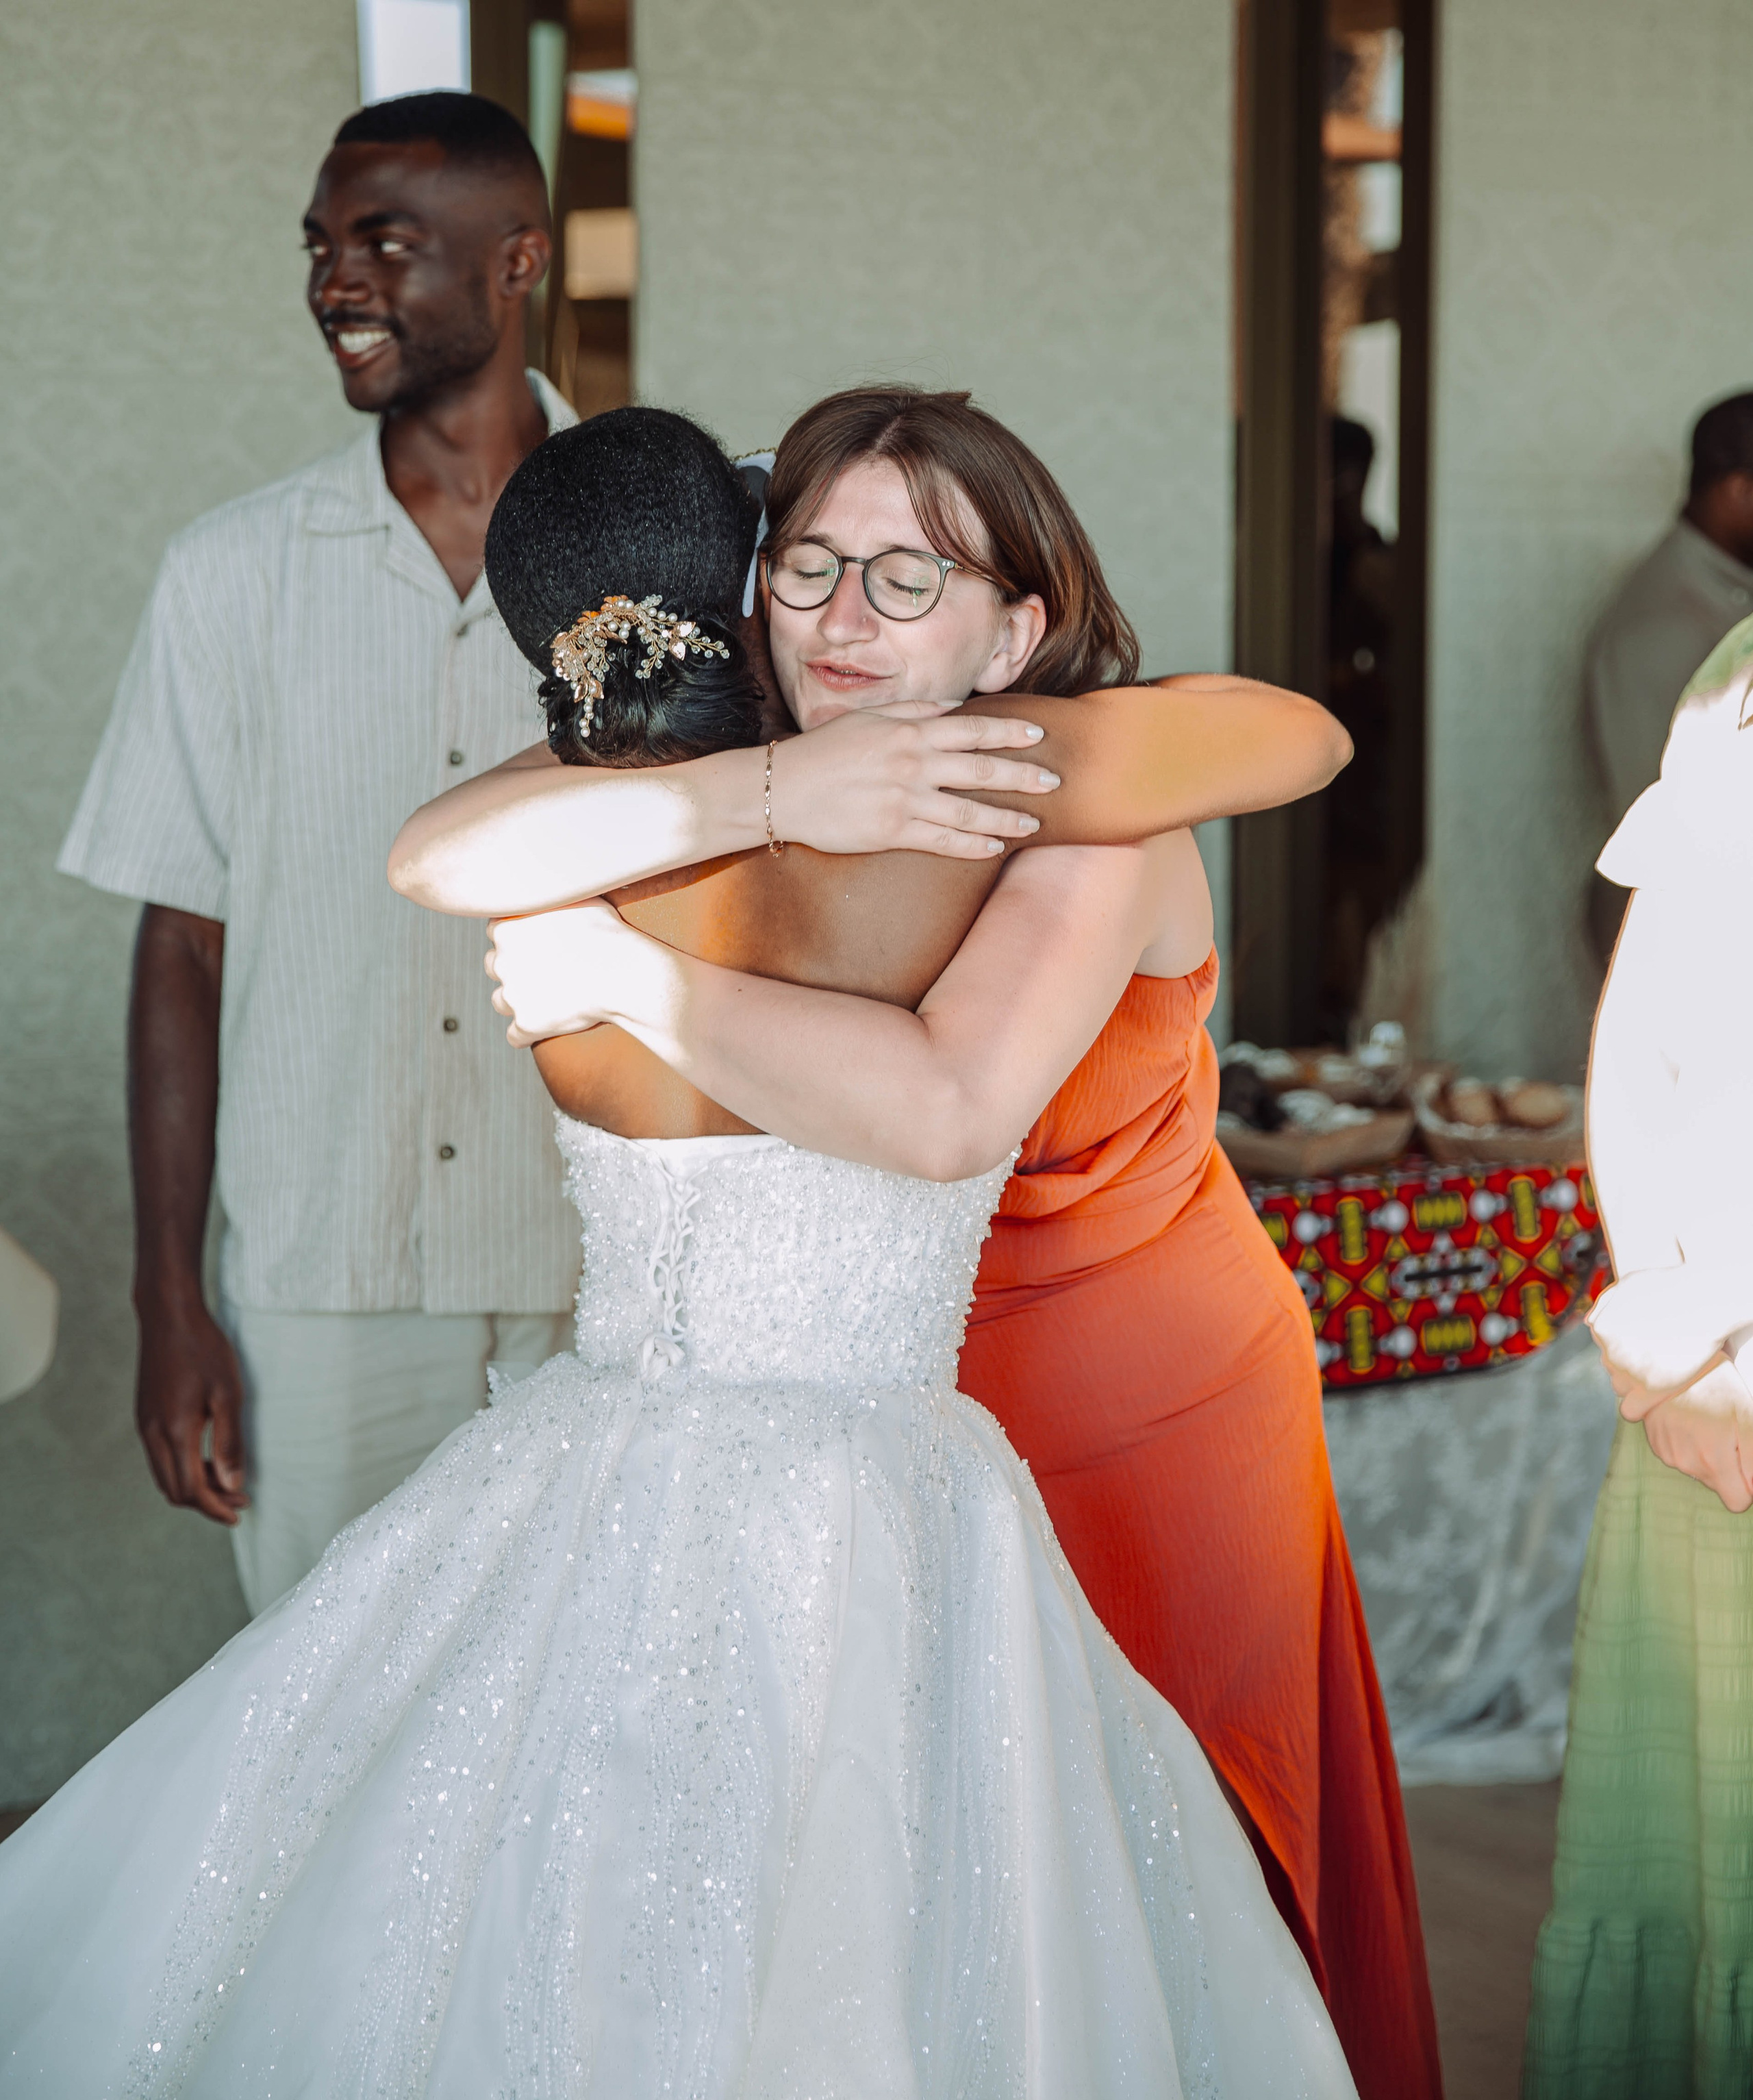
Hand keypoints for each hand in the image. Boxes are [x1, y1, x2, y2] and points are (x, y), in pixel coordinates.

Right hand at [135, 1293, 248, 1525]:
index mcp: (175, 1430)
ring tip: (227, 1481)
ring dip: (194, 1486)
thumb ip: (230, 1442)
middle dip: (207, 1502)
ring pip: (165, 1476)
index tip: (240, 1512)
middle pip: (174, 1490)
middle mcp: (153, 1433)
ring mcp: (145, 1424)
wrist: (168, 1314)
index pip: (191, 1490)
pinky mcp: (144, 1415)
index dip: (215, 1507)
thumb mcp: (229, 1393)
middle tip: (240, 1499)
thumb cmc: (205, 1348)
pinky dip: (182, 1468)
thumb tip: (233, 1484)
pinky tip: (207, 1459)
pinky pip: (160, 1458)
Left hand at [487, 900, 638, 1046]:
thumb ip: (551, 897)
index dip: (518, 939)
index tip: (538, 945)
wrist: (626, 975)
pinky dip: (529, 1032)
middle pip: (495, 966)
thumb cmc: (608, 935)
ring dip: (520, 1001)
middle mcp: (501, 959)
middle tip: (546, 972)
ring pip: (502, 1001)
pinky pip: (515, 1035)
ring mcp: (512, 993)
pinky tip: (547, 1026)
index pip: (496, 932)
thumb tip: (552, 888)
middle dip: (515, 970)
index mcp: (507, 926)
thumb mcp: (577, 900)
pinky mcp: (526, 1023)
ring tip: (549, 1000)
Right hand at [768, 705, 1058, 859]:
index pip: (972, 729)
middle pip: (980, 769)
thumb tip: (953, 707)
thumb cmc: (823, 751)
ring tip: (1032, 824)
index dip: (1009, 733)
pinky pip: (941, 841)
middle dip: (1021, 776)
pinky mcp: (891, 832)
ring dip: (1005, 818)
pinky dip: (971, 846)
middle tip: (1053, 782)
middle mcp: (912, 763)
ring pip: (968, 810)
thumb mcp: (867, 717)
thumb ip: (913, 712)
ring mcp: (903, 799)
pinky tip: (993, 849)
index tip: (1038, 736)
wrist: (782, 788)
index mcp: (909, 732)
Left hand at [1587, 1269, 1722, 1400]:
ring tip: (1664, 1369)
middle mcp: (1610, 1352)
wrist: (1705, 1300)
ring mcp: (1629, 1372)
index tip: (1647, 1344)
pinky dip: (1638, 1406)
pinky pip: (1630, 1409)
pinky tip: (1654, 1397)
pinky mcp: (1651, 1389)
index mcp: (1602, 1330)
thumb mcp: (1628, 1285)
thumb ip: (1605, 1304)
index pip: (1605, 1348)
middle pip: (1613, 1367)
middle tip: (1659, 1355)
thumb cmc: (1671, 1287)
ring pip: (1621, 1387)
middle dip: (1632, 1363)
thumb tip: (1588, 1323)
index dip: (1627, 1346)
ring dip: (1637, 1382)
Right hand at [1637, 1356, 1752, 1511]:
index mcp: (1713, 1461)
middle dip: (1727, 1466)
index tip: (1746, 1462)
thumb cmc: (1717, 1388)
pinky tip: (1689, 1422)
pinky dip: (1688, 1445)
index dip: (1747, 1485)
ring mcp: (1668, 1454)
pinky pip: (1680, 1457)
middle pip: (1718, 1484)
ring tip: (1706, 1424)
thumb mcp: (1747, 1420)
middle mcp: (1687, 1464)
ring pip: (1699, 1471)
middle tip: (1726, 1434)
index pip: (1737, 1501)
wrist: (1672, 1361)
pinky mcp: (1656, 1444)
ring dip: (1706, 1455)